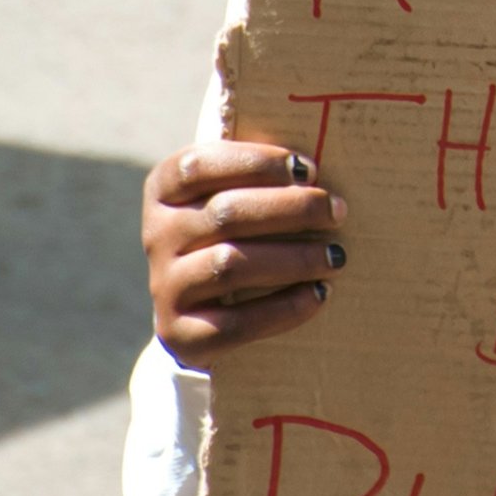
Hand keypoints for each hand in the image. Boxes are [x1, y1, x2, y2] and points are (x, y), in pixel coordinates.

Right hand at [142, 142, 346, 368]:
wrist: (200, 309)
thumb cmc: (234, 234)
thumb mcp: (232, 196)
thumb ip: (258, 174)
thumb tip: (314, 163)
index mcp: (164, 190)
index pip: (198, 165)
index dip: (256, 162)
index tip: (308, 168)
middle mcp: (157, 235)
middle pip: (226, 213)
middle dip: (292, 209)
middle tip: (337, 211)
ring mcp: (165, 285)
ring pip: (230, 265)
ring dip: (294, 258)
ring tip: (336, 255)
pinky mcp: (179, 333)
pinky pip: (234, 323)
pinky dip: (283, 308)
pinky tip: (318, 293)